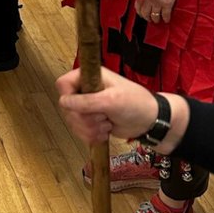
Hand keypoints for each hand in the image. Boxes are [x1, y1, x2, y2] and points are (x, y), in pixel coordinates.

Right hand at [56, 67, 170, 145]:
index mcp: (89, 77)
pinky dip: (91, 135)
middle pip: (67, 108)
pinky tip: (105, 133)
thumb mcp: (111, 100)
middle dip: (85, 119)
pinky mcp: (92, 121)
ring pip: (73, 122)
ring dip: (89, 129)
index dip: (67, 97)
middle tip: (103, 117)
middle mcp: (86, 90)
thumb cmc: (136, 103)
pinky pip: (81, 131)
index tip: (78, 107)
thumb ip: (86, 101)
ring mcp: (88, 107)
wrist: (150, 121)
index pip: (64, 84)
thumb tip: (63, 102)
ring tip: (107, 125)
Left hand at [134, 0, 182, 23]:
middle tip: (150, 19)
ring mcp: (157, 3)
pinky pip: (165, 15)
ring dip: (156, 20)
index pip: (137, 6)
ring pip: (154, 16)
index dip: (140, 12)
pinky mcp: (166, 5)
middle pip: (144, 13)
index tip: (142, 14)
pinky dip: (166, 19)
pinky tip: (166, 20)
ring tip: (158, 20)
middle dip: (147, 18)